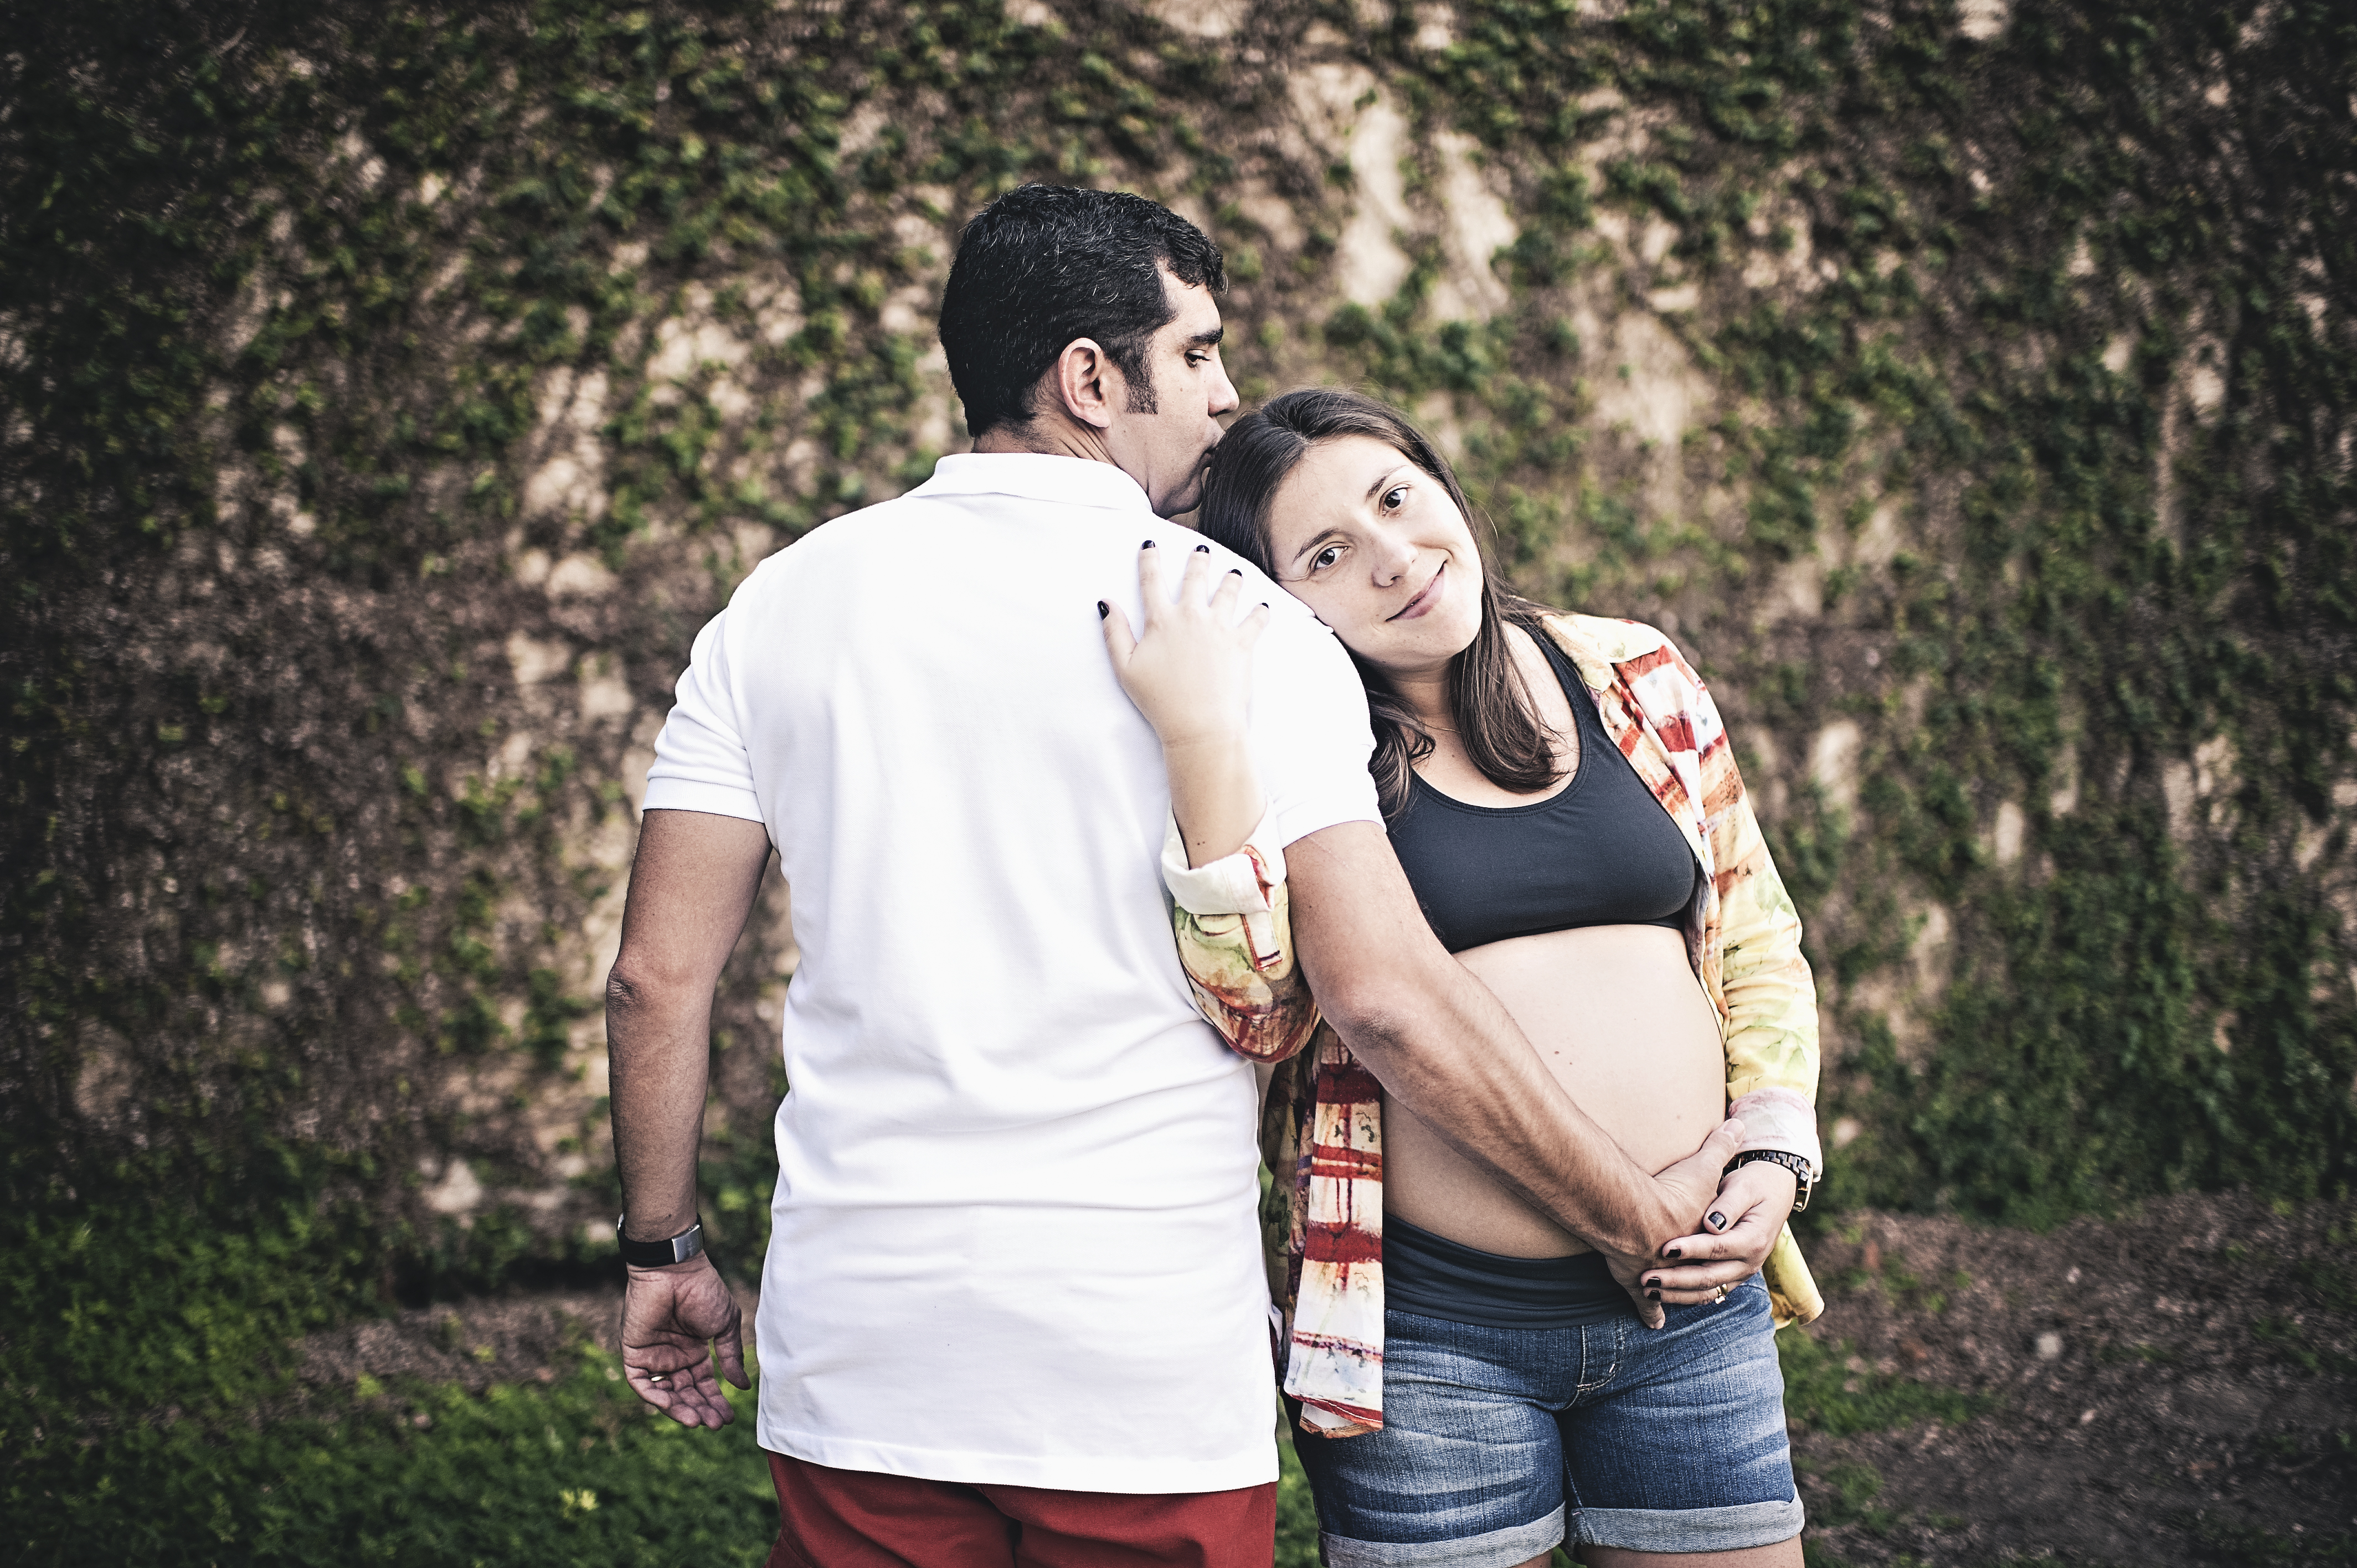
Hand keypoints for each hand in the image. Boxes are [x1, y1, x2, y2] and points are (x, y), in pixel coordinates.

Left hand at [619, 1255, 747, 1427]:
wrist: (675, 1270)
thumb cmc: (704, 1291)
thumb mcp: (725, 1325)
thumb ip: (731, 1356)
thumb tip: (742, 1387)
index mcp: (695, 1351)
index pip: (704, 1384)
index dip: (715, 1401)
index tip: (728, 1417)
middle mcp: (674, 1357)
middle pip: (687, 1393)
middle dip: (701, 1409)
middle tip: (715, 1424)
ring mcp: (654, 1356)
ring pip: (665, 1393)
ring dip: (680, 1409)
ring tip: (698, 1421)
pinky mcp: (634, 1353)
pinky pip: (642, 1383)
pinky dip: (655, 1396)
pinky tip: (673, 1405)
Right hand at [1100, 541, 1268, 748]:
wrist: (1200, 725)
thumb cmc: (1160, 701)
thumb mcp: (1126, 669)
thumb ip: (1115, 633)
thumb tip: (1106, 603)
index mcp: (1161, 621)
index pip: (1152, 580)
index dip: (1150, 559)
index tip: (1150, 544)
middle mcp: (1192, 616)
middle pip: (1196, 576)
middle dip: (1198, 559)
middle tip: (1202, 549)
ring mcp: (1220, 627)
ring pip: (1229, 590)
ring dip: (1232, 579)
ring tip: (1235, 573)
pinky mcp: (1243, 643)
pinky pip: (1256, 619)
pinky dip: (1261, 611)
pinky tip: (1263, 607)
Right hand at [1599, 1117, 1746, 1328]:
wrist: (1632, 1216)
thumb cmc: (1668, 1194)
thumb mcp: (1701, 1167)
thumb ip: (1720, 1147)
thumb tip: (1739, 1125)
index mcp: (1710, 1241)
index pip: (1722, 1250)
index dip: (1722, 1249)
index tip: (1727, 1248)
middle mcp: (1689, 1264)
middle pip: (1703, 1278)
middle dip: (1703, 1278)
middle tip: (1710, 1277)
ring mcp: (1664, 1277)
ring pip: (1680, 1293)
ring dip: (1682, 1295)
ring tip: (1686, 1297)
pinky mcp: (1638, 1284)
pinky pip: (1647, 1304)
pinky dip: (1651, 1313)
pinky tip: (1654, 1323)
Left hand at [1640, 1160, 1799, 1307]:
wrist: (1774, 1193)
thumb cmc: (1754, 1184)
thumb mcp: (1745, 1187)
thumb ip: (1729, 1204)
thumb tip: (1711, 1224)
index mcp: (1753, 1240)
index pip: (1718, 1248)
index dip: (1691, 1250)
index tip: (1665, 1248)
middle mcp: (1749, 1262)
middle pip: (1710, 1277)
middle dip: (1676, 1279)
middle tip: (1645, 1278)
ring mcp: (1742, 1272)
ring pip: (1708, 1291)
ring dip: (1678, 1294)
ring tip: (1647, 1290)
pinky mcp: (1733, 1276)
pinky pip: (1710, 1292)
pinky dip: (1686, 1295)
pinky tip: (1662, 1294)